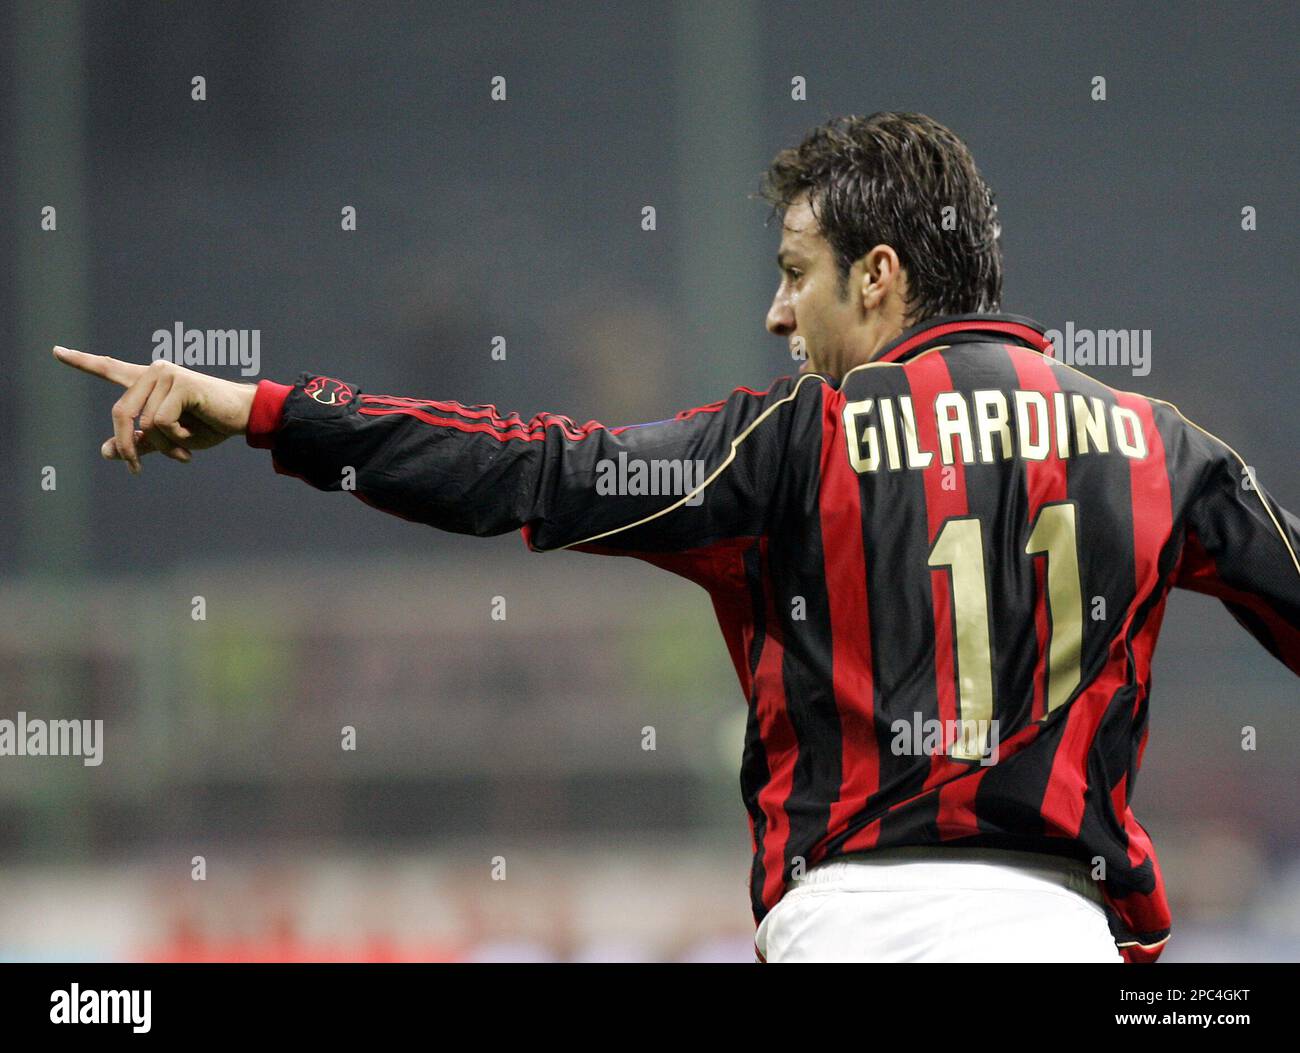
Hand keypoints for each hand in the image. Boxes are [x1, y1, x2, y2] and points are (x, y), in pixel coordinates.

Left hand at [53, 346, 257, 473]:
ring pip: (143, 421)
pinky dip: (174, 440)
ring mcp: (166, 375)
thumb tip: (107, 450)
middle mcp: (153, 372)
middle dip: (127, 445)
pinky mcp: (180, 384)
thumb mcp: (169, 438)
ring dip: (161, 447)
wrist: (243, 417)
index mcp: (148, 381)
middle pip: (120, 412)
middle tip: (133, 469)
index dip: (81, 362)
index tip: (56, 352)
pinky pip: (161, 421)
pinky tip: (191, 443)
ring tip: (182, 456)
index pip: (109, 368)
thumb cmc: (209, 425)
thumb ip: (140, 441)